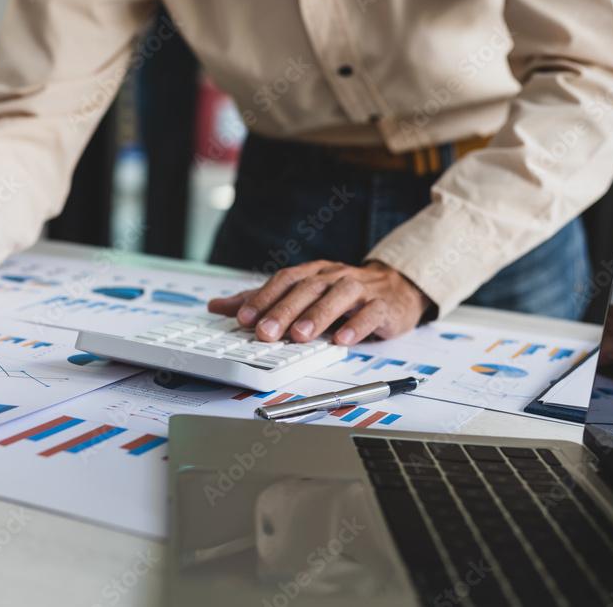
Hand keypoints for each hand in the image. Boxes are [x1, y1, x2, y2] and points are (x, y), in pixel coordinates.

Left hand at [208, 260, 430, 344]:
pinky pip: (370, 313)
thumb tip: (217, 306)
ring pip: (338, 296)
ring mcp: (360, 289)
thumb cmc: (342, 295)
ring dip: (317, 316)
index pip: (285, 280)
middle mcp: (334, 276)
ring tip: (299, 336)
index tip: (244, 318)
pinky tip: (342, 340)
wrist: (395, 288)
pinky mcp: (383, 305)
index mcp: (312, 273)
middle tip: (265, 333)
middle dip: (284, 310)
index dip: (264, 297)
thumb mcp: (302, 294)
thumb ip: (262, 301)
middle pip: (307, 288)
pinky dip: (356, 325)